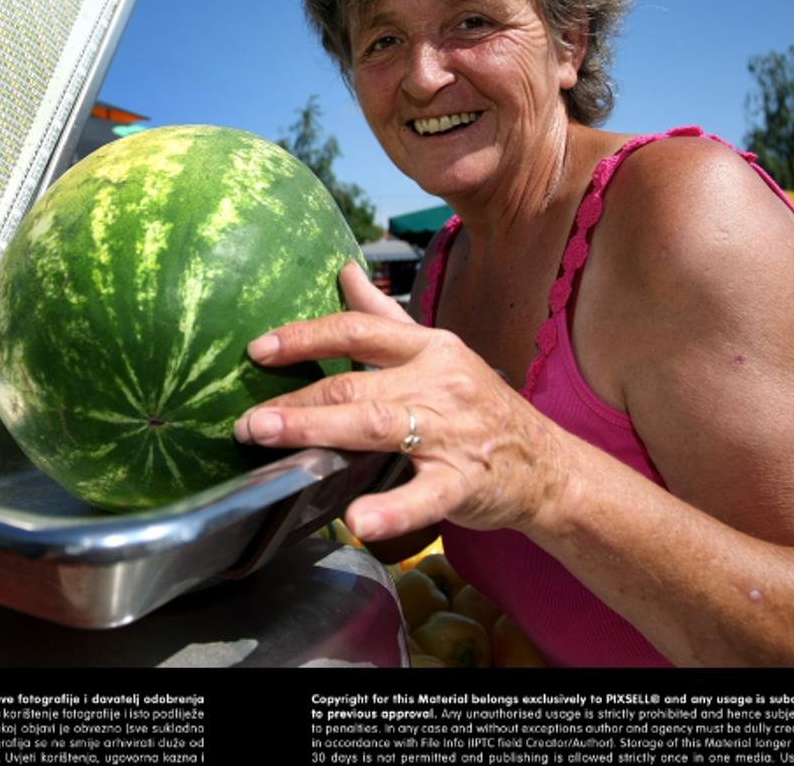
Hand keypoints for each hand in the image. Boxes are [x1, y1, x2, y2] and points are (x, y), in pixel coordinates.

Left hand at [233, 262, 568, 540]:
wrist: (547, 464)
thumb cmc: (480, 407)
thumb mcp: (438, 353)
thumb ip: (385, 316)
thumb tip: (345, 272)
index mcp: (428, 347)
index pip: (357, 330)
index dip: (303, 337)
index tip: (257, 350)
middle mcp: (438, 382)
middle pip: (355, 382)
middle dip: (295, 400)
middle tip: (246, 420)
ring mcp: (450, 432)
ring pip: (376, 426)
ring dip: (316, 432)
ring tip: (269, 440)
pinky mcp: (463, 481)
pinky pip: (423, 495)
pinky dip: (390, 509)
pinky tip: (355, 520)